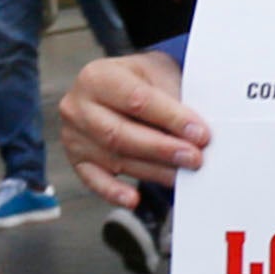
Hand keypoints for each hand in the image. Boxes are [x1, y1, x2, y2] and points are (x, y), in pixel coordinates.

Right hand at [59, 52, 211, 207]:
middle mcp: (78, 106)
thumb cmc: (146, 80)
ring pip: (114, 158)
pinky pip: (93, 180)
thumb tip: (198, 133)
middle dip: (162, 149)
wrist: (125, 85)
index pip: (138, 100)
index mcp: (99, 77)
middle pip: (120, 134)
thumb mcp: (161, 74)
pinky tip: (133, 199)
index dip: (171, 119)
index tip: (200, 134)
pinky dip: (113, 191)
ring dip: (152, 171)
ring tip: (181, 175)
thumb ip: (175, 100)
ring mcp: (74, 135)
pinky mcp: (77, 159)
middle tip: (194, 159)